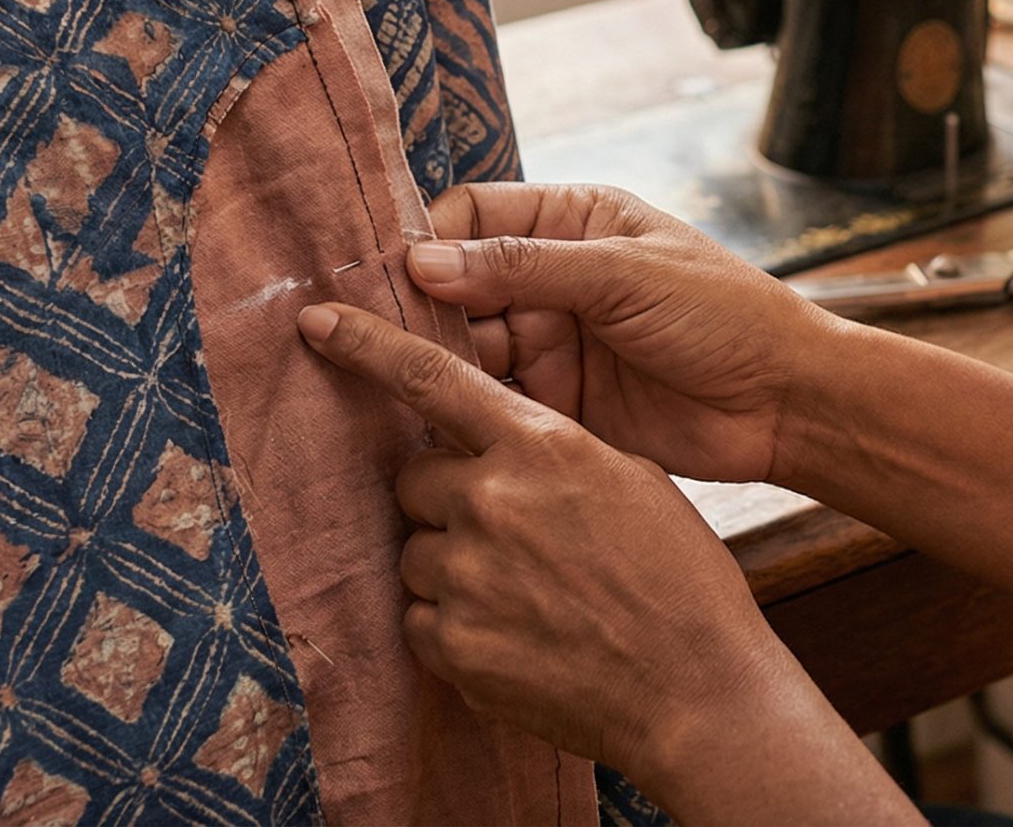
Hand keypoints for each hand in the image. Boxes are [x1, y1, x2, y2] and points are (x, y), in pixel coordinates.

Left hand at [296, 300, 829, 791]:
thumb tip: (498, 448)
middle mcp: (491, 501)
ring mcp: (466, 576)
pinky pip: (417, 620)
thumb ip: (551, 452)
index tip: (315, 323)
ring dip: (449, 568)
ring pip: (413, 553)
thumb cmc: (679, 581)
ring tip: (523, 598)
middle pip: (413, 480)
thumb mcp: (630, 479)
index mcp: (540, 445)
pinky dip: (452, 628)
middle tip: (505, 537)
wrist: (697, 690)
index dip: (364, 345)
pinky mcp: (453, 646)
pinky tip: (515, 639)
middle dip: (444, 503)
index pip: (429, 378)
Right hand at [405, 182, 834, 483]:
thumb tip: (423, 260)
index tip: (378, 274)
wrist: (787, 404)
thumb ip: (523, 267)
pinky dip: (458, 408)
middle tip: (359, 335)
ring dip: (430, 360)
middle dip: (414, 307)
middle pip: (454, 285)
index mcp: (570, 220)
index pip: (469, 215)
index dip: (422, 242)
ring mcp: (550, 341)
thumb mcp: (623, 275)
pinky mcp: (554, 403)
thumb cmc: (725, 315)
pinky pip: (489, 399)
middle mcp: (549, 278)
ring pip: (464, 346)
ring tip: (381, 380)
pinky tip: (422, 419)